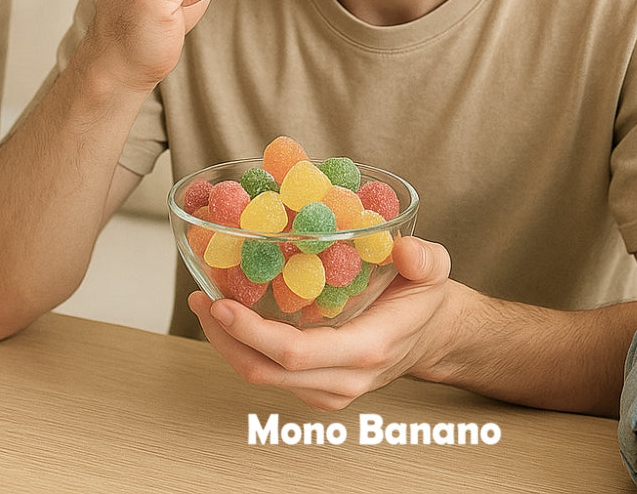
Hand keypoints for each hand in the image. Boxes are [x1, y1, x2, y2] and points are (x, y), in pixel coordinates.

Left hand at [190, 236, 452, 409]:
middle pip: (265, 371)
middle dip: (224, 337)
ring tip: (207, 300)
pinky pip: (271, 373)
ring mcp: (328, 388)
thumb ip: (425, 259)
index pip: (295, 354)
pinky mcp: (317, 386)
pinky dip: (245, 346)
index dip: (252, 333)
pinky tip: (232, 314)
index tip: (220, 304)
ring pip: (262, 376)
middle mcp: (343, 379)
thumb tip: (403, 249)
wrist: (432, 335)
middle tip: (201, 295)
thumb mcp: (435, 269)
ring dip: (228, 343)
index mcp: (366, 349)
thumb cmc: (425, 299)